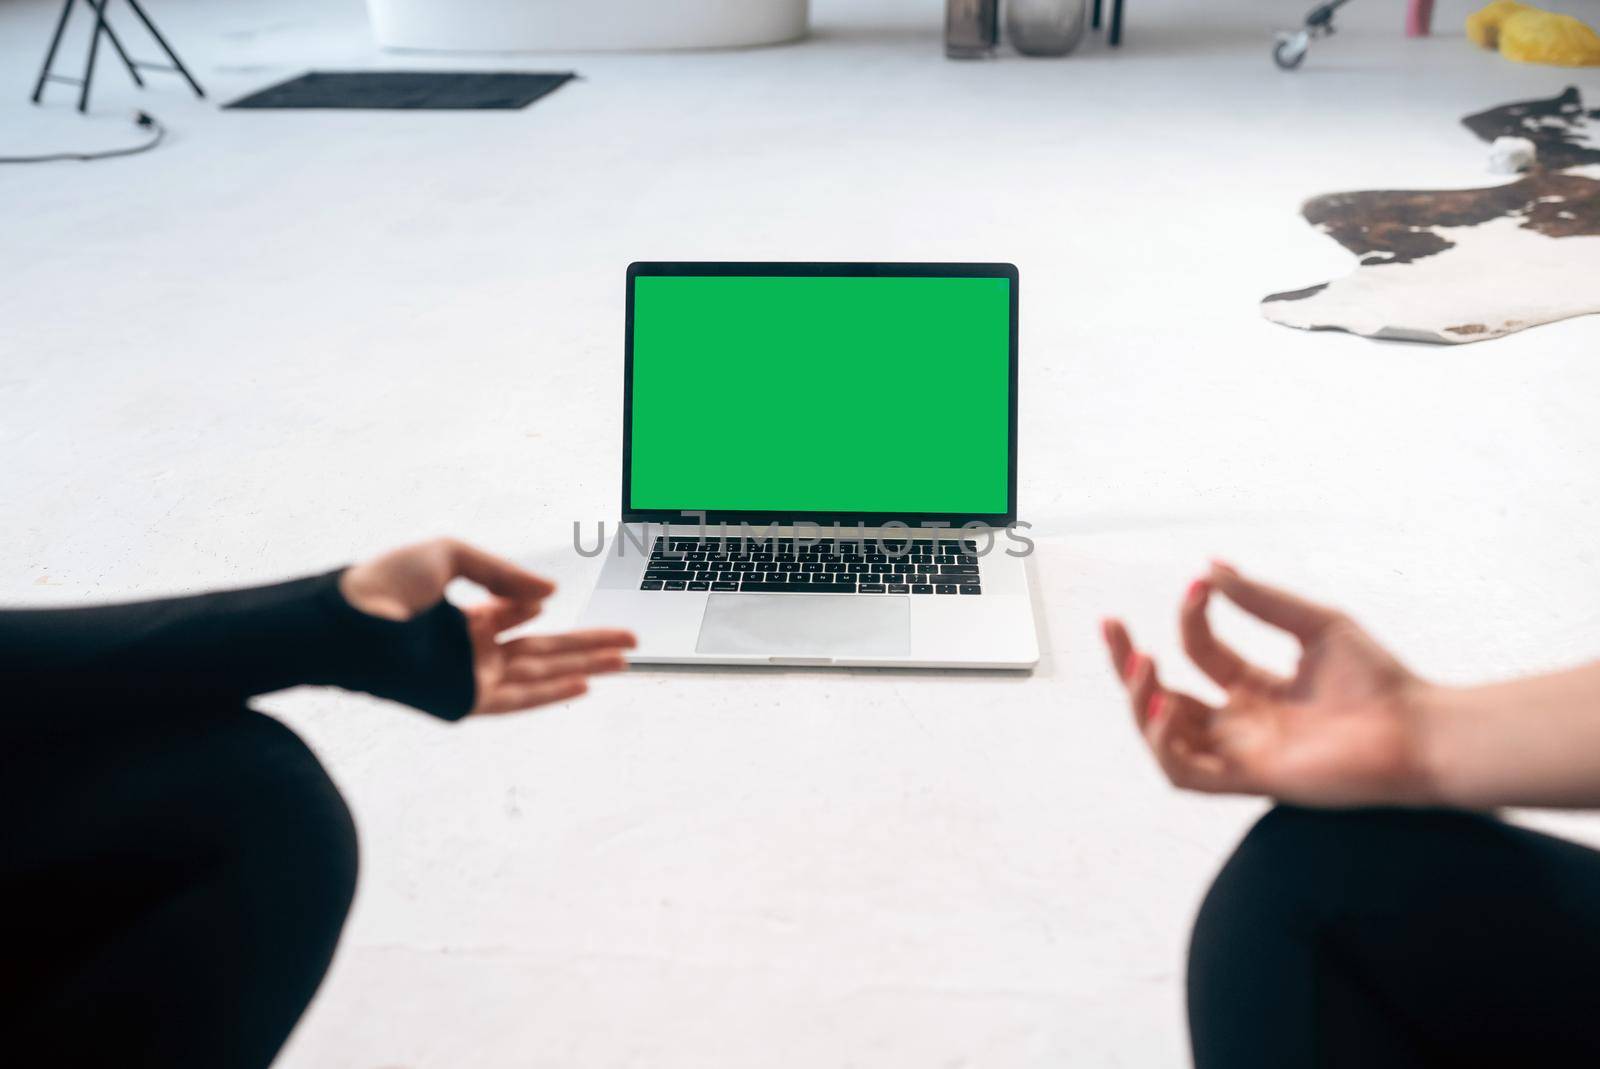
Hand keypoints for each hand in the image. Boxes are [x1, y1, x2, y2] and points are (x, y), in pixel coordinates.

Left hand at [340, 539, 635, 715]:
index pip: (511, 616)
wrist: (347, 621)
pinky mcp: (465, 697)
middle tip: (630, 640)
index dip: (528, 605)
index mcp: (460, 618)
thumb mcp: (450, 557)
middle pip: (543, 648)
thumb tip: (550, 595)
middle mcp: (469, 649)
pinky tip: (586, 685)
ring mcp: (470, 675)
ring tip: (625, 662)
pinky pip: (520, 698)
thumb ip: (503, 574)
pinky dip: (554, 693)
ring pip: (542, 673)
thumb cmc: (383, 584)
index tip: (544, 599)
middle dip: (588, 644)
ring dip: (586, 666)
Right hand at [1101, 562, 1436, 806]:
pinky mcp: (1252, 780)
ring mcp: (1243, 754)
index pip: (1200, 653)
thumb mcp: (1315, 624)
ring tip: (1141, 664)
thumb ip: (1261, 600)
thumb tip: (1208, 566)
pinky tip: (1166, 705)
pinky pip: (1186, 774)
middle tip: (1111, 625)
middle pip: (1164, 697)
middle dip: (1128, 663)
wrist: (1422, 730)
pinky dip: (1165, 743)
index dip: (1191, 617)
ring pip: (1164, 738)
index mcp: (1256, 688)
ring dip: (1140, 701)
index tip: (1199, 585)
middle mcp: (1242, 724)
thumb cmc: (1381, 681)